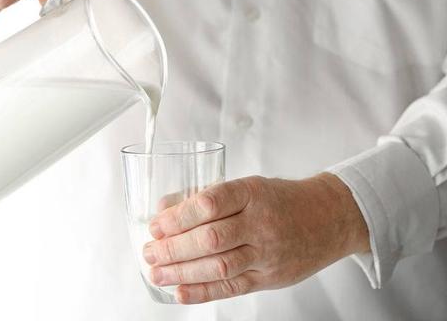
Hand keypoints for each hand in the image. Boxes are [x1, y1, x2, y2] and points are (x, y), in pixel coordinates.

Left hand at [143, 173, 369, 303]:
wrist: (329, 218)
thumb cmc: (282, 199)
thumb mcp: (248, 186)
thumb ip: (209, 197)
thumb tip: (166, 208)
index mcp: (251, 193)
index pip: (210, 203)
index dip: (178, 216)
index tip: (157, 225)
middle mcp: (260, 223)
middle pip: (211, 238)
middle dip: (174, 248)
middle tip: (150, 252)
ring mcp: (267, 252)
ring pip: (220, 266)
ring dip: (182, 272)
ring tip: (158, 273)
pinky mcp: (270, 277)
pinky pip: (233, 287)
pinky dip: (204, 292)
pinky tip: (181, 292)